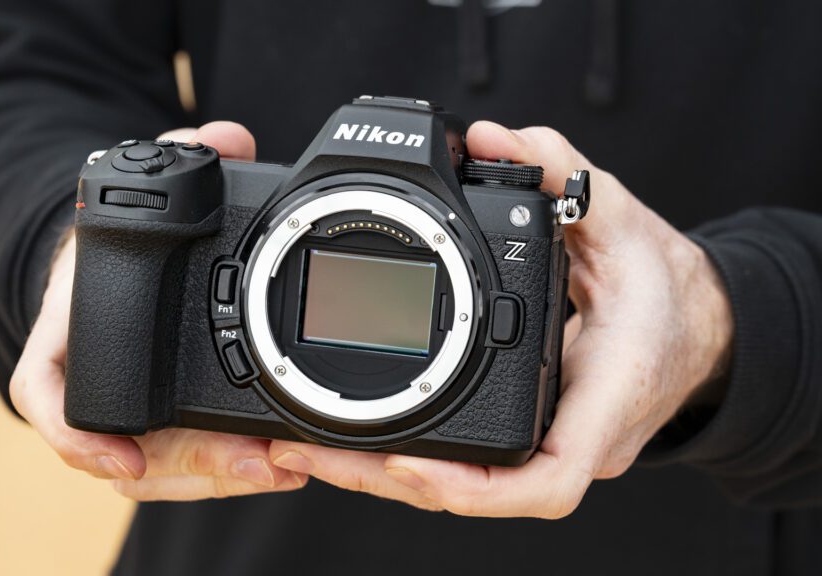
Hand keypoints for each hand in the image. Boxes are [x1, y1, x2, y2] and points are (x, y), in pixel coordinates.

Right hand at [10, 122, 306, 500]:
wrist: (99, 275)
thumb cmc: (106, 245)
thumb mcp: (134, 191)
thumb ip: (175, 155)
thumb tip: (226, 137)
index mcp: (63, 336)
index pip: (45, 393)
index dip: (77, 435)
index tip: (124, 457)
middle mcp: (90, 385)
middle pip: (122, 456)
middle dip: (192, 466)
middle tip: (253, 462)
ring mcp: (126, 414)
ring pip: (161, 473)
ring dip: (218, 478)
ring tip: (276, 467)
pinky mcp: (164, 428)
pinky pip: (187, 466)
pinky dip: (226, 472)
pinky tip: (275, 466)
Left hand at [269, 121, 733, 516]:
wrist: (702, 325)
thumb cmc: (668, 287)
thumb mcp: (622, 219)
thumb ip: (562, 170)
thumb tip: (492, 137)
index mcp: (604, 400)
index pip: (543, 480)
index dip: (470, 487)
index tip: (406, 463)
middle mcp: (573, 437)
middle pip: (477, 492)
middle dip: (392, 481)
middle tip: (315, 455)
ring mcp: (549, 440)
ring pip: (464, 486)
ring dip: (389, 477)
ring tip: (316, 453)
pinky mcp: (528, 431)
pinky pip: (468, 460)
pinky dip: (414, 455)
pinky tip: (364, 439)